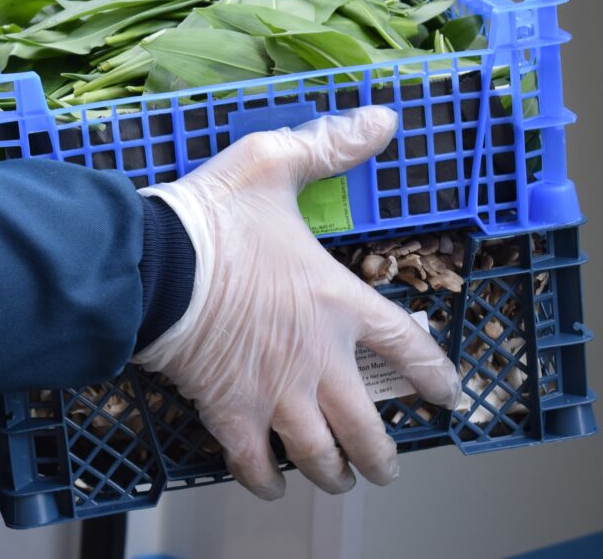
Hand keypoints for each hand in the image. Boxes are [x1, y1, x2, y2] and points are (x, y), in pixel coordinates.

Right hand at [133, 107, 461, 498]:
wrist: (155, 265)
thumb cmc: (215, 217)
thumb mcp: (272, 163)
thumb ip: (330, 145)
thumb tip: (384, 119)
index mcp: (338, 303)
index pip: (406, 347)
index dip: (434, 376)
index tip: (447, 396)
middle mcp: (318, 361)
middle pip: (368, 428)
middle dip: (383, 455)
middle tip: (386, 465)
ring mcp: (276, 395)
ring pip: (321, 457)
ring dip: (336, 474)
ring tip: (341, 480)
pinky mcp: (230, 415)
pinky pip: (255, 465)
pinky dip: (267, 480)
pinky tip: (273, 483)